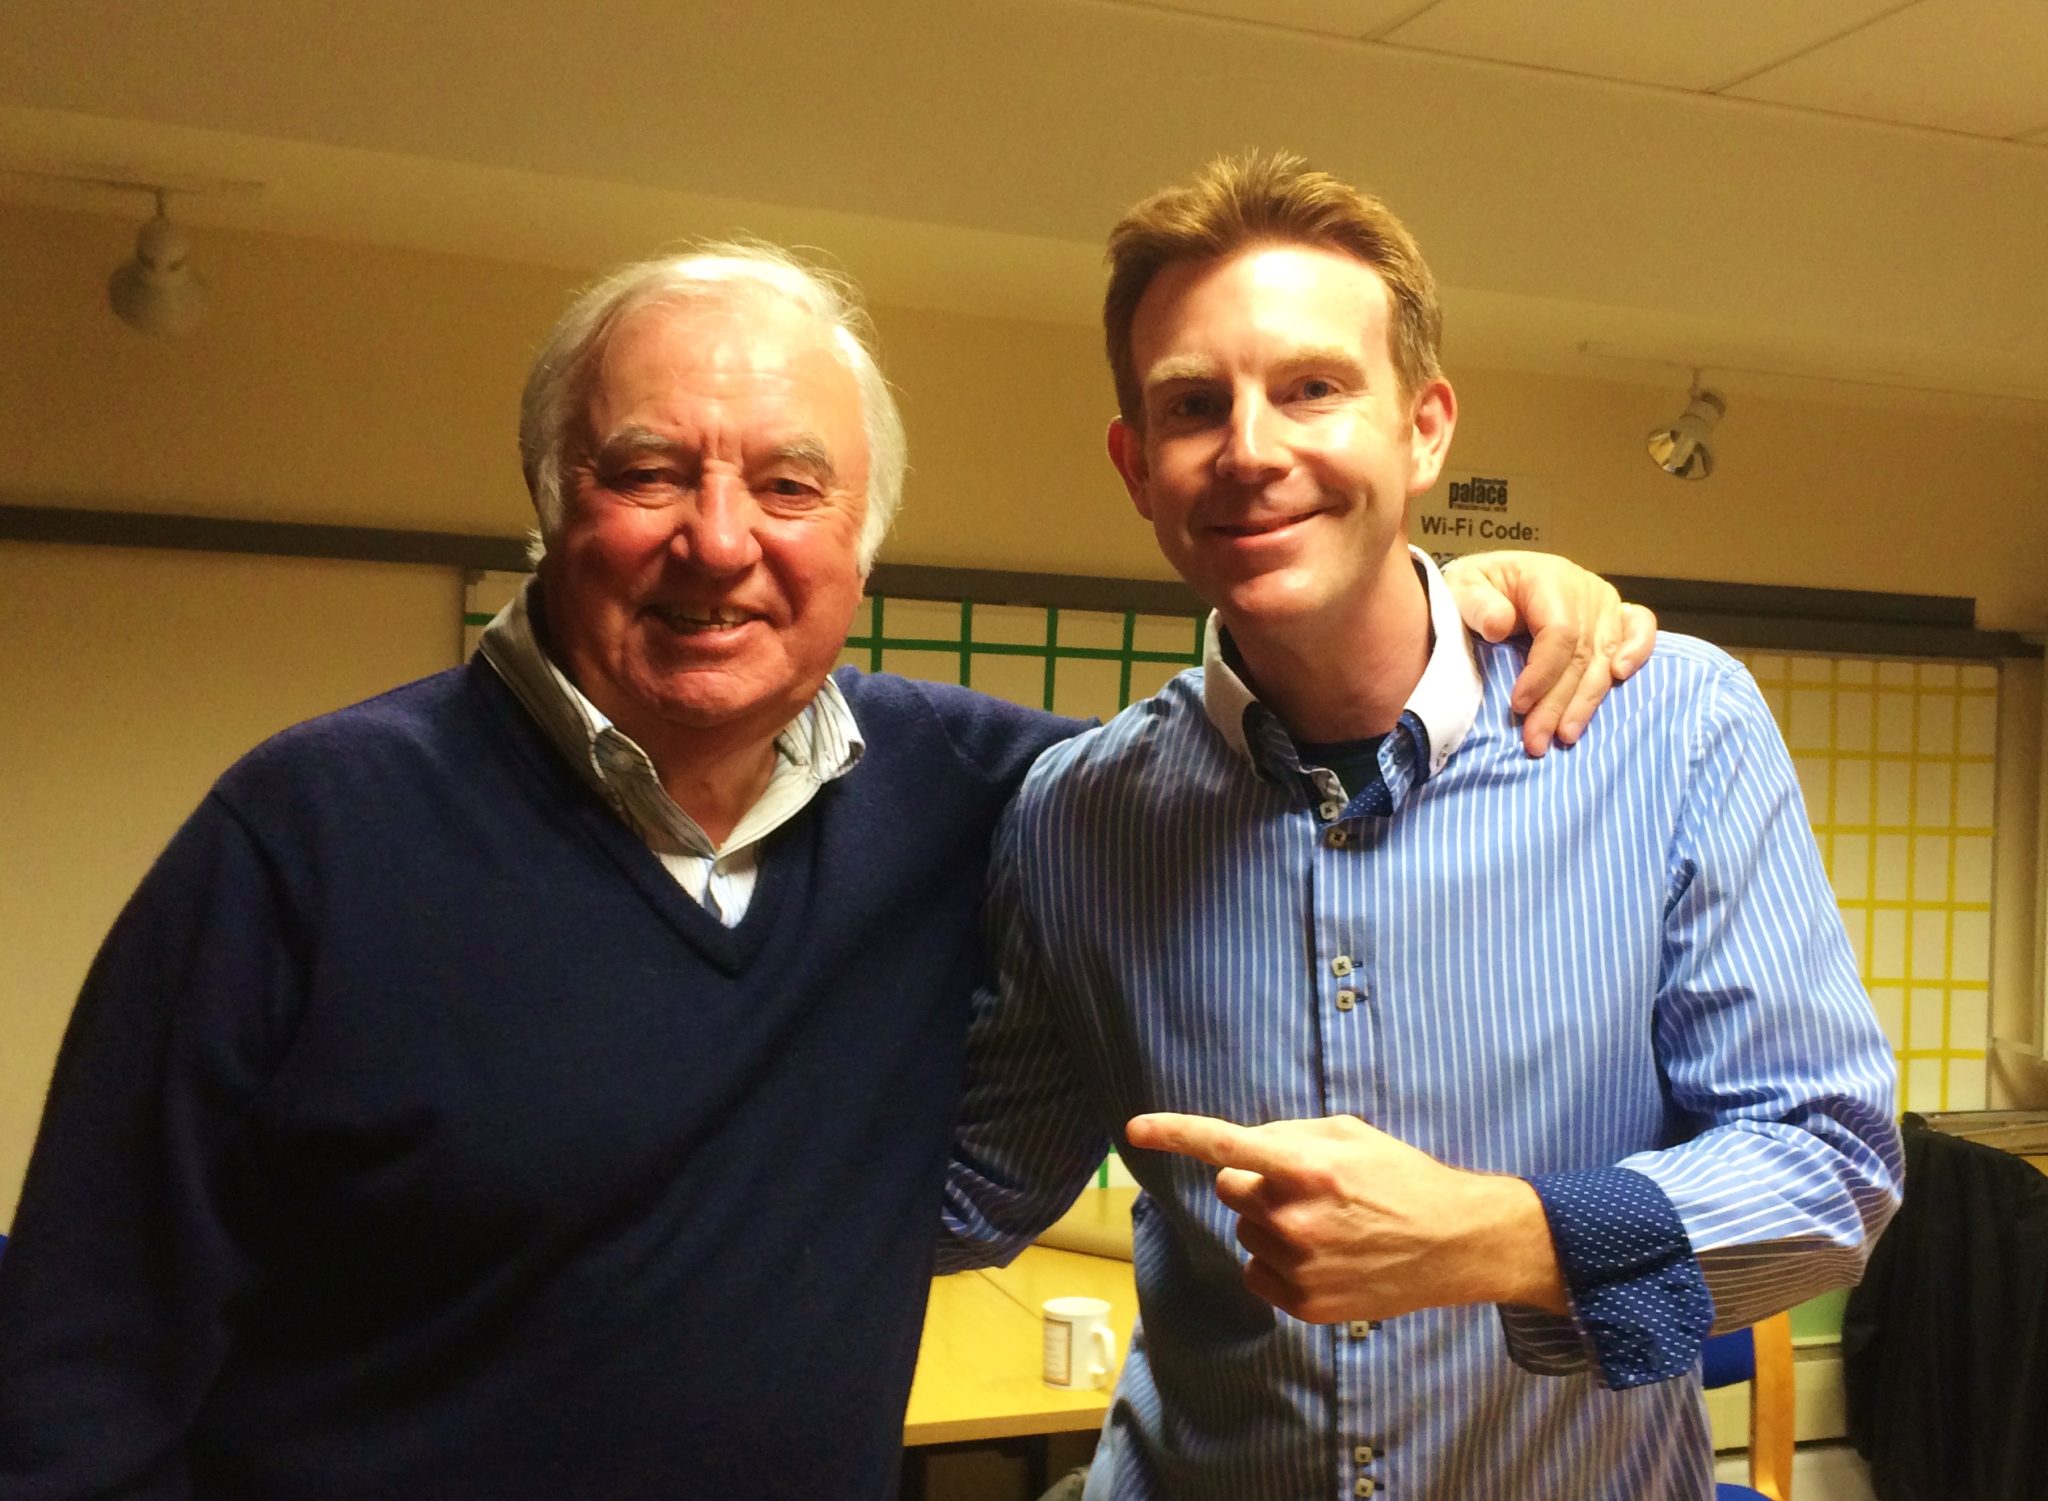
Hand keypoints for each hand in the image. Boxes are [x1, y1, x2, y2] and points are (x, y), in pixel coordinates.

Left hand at [1125, 1111, 1565, 1322]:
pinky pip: (1257, 1272)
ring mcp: (1299, 1266)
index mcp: (1309, 1167)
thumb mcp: (1351, 1133)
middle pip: (1231, 1189)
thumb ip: (1290, 1135)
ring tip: (1326, 1223)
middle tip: (1304, 1187)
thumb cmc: (1401, 1178)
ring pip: (1245, 1231)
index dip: (1174, 1133)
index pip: (1225, 1145)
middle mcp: (1296, 1218)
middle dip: (1254, 1182)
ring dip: (1270, 1222)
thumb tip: (1244, 1148)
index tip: (1133, 1130)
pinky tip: (1322, 1255)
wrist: (1454, 1243)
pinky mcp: (1305, 1304)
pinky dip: (1276, 1262)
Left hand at [1442, 551, 1655, 755]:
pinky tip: (1621, 677)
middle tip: (1537, 741)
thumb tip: (1498, 626)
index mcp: (1549, 580)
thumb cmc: (1479, 587)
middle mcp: (1584, 590)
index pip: (1559, 633)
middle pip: (1581, 654)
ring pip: (1605, 658)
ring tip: (1566, 735)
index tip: (1519, 705)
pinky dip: (1639, 652)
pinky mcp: (1615, 616)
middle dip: (1558, 703)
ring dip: (1587, 701)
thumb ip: (1476, 604)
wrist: (1494, 578)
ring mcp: (1604, 603)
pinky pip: (1640, 629)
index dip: (1542, 673)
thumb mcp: (1463, 586)